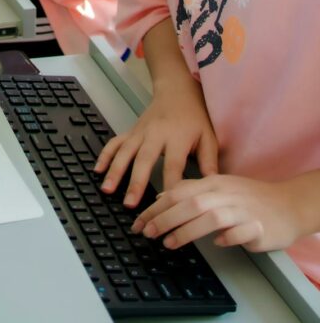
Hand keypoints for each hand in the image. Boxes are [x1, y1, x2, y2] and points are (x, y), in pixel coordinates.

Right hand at [94, 78, 217, 207]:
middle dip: (136, 182)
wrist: (176, 90)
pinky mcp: (131, 130)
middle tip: (130, 204)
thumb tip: (212, 188)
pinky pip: (115, 142)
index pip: (173, 166)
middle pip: (144, 159)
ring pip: (125, 151)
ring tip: (108, 189)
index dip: (170, 186)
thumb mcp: (208, 136)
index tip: (166, 207)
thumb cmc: (195, 117)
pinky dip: (105, 155)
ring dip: (115, 170)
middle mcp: (155, 134)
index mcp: (177, 138)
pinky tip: (98, 170)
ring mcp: (140, 132)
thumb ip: (209, 162)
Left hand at [132, 174, 306, 252]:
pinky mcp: (258, 226)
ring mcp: (242, 210)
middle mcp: (225, 194)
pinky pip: (240, 231)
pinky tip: (218, 244)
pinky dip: (228, 238)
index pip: (179, 191)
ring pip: (211, 217)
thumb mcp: (218, 187)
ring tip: (169, 243)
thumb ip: (191, 191)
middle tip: (147, 233)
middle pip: (190, 204)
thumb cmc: (249, 198)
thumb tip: (161, 198)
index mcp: (213, 183)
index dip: (157, 206)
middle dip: (164, 219)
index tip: (139, 221)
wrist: (287, 204)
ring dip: (187, 230)